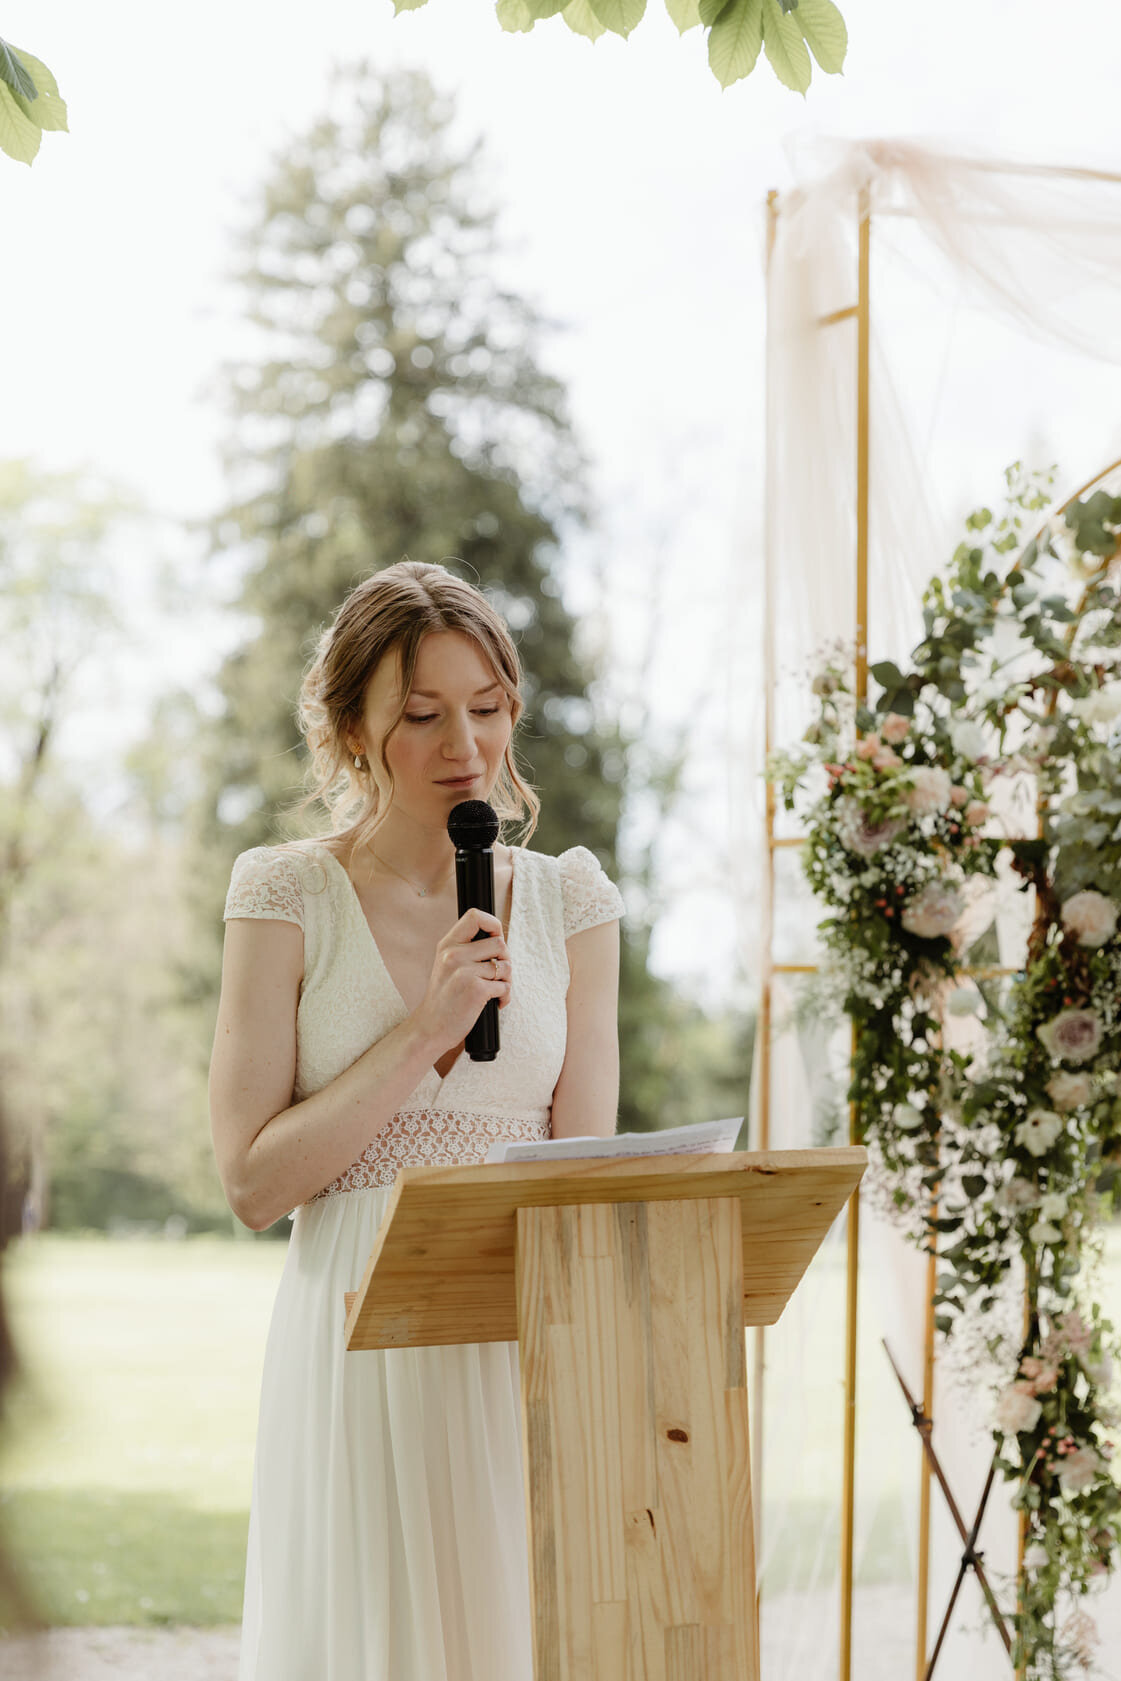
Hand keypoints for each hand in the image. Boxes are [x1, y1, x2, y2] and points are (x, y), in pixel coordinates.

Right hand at [412, 907, 511, 1055]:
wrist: (430, 1027)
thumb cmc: (444, 998)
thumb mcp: (447, 965)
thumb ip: (467, 949)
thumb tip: (499, 938)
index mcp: (447, 945)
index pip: (475, 916)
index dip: (493, 925)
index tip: (496, 939)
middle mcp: (454, 955)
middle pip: (499, 943)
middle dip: (505, 960)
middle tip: (498, 974)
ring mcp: (464, 972)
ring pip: (505, 966)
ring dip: (507, 980)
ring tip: (496, 990)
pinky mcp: (476, 989)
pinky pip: (505, 986)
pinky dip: (505, 996)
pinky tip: (495, 1002)